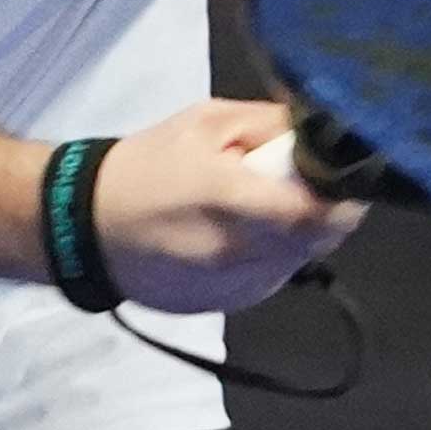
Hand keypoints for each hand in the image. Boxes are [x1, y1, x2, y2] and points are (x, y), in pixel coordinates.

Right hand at [94, 98, 367, 314]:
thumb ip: (270, 124)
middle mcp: (237, 255)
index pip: (317, 212)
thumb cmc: (146, 165)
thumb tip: (322, 130)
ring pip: (300, 261)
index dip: (344, 195)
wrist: (85, 227)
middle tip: (303, 182)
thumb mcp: (206, 122)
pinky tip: (243, 235)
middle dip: (324, 210)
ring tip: (264, 206)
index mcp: (229, 200)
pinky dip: (273, 255)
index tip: (345, 173)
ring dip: (299, 234)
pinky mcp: (225, 307)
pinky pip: (273, 278)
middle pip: (319, 239)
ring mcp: (233, 289)